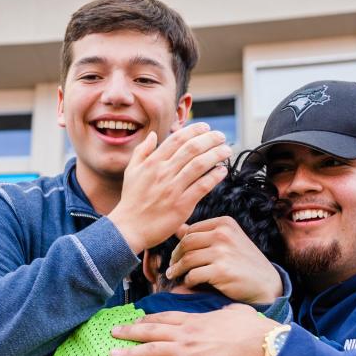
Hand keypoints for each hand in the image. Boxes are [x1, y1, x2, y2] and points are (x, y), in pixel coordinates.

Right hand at [109, 123, 231, 253]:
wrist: (129, 228)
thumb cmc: (131, 200)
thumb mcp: (131, 171)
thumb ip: (142, 151)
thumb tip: (153, 135)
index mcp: (152, 162)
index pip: (177, 139)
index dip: (194, 130)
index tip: (206, 127)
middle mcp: (164, 172)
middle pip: (192, 148)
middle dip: (210, 139)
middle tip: (221, 136)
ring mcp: (173, 189)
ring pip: (200, 165)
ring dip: (216, 154)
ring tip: (226, 150)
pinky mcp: (182, 205)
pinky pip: (202, 186)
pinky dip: (214, 176)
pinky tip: (222, 170)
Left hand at [109, 304, 277, 355]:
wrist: (260, 346)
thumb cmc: (253, 330)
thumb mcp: (237, 313)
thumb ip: (226, 312)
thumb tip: (228, 312)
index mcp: (196, 320)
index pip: (166, 318)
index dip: (149, 319)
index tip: (137, 320)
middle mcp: (186, 334)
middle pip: (151, 331)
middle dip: (130, 332)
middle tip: (113, 332)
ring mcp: (186, 352)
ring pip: (151, 351)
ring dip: (130, 353)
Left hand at [165, 217, 282, 303]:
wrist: (266, 283)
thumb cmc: (244, 262)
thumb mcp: (228, 241)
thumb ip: (204, 234)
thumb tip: (178, 228)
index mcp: (225, 223)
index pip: (191, 230)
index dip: (180, 244)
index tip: (176, 255)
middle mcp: (223, 234)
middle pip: (187, 243)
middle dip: (175, 256)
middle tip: (172, 267)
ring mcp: (223, 252)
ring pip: (187, 259)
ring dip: (177, 270)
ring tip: (174, 276)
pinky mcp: (221, 271)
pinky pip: (193, 275)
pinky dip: (188, 280)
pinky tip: (188, 283)